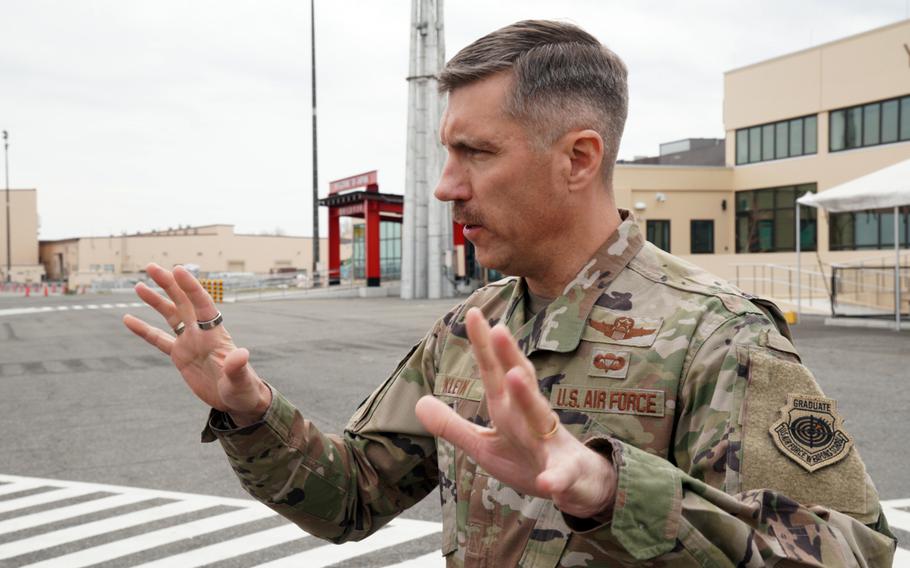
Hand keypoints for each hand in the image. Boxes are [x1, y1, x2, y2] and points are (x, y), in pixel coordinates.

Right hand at [122, 263, 270, 425]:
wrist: (237, 400)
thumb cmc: (243, 389)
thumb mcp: (240, 380)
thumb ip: (238, 367)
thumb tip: (241, 355)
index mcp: (216, 334)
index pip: (202, 304)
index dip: (191, 287)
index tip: (178, 269)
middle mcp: (201, 333)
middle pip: (183, 302)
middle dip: (169, 284)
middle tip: (151, 267)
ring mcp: (190, 342)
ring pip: (170, 315)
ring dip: (155, 300)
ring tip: (139, 285)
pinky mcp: (180, 355)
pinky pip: (158, 339)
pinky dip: (143, 330)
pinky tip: (128, 319)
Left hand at [414, 308, 616, 519]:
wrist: (577, 487)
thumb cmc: (528, 459)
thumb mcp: (484, 445)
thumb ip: (453, 426)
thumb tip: (419, 402)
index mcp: (509, 409)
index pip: (494, 371)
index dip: (483, 345)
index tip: (473, 314)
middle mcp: (531, 417)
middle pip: (520, 381)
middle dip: (510, 356)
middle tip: (498, 329)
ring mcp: (550, 444)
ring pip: (540, 416)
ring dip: (527, 397)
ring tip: (514, 377)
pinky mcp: (566, 473)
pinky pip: (561, 476)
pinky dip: (555, 478)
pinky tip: (547, 482)